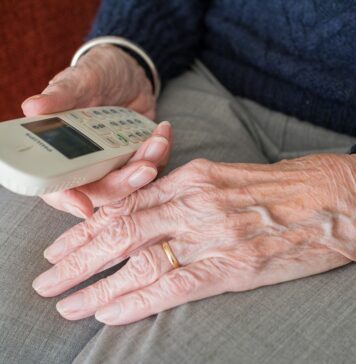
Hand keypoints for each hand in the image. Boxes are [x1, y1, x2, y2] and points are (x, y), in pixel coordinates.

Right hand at [21, 44, 170, 217]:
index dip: (69, 200)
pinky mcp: (138, 158)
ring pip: (131, 183)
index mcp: (64, 153)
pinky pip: (153, 166)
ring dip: (149, 165)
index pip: (60, 187)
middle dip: (125, 183)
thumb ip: (62, 96)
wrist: (128, 72)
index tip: (83, 206)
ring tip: (158, 140)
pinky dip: (161, 154)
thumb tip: (32, 108)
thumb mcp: (81, 80)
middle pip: (103, 192)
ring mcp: (116, 164)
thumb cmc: (97, 74)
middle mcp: (89, 165)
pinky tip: (163, 132)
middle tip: (145, 167)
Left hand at [32, 154, 355, 324]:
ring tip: (67, 303)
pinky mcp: (233, 266)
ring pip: (140, 260)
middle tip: (47, 279)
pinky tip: (109, 313)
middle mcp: (196, 203)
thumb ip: (183, 194)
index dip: (88, 227)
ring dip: (98, 284)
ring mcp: (213, 234)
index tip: (61, 247)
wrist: (330, 200)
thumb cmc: (278, 186)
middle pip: (122, 231)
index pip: (126, 203)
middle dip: (78, 257)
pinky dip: (137, 301)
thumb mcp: (223, 178)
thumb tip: (145, 213)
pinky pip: (173, 285)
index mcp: (193, 178)